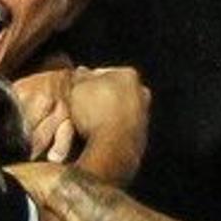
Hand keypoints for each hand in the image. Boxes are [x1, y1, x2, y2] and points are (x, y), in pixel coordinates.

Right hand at [11, 63, 153, 175]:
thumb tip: (81, 73)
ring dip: (106, 115)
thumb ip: (80, 77)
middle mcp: (142, 93)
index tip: (77, 90)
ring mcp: (144, 116)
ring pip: (119, 111)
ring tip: (86, 124)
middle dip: (100, 97)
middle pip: (114, 92)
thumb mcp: (77, 87)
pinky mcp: (141, 137)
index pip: (103, 72)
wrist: (112, 147)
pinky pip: (121, 130)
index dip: (86, 81)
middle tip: (81, 107)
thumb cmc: (96, 113)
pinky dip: (111, 131)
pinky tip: (97, 137)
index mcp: (128, 75)